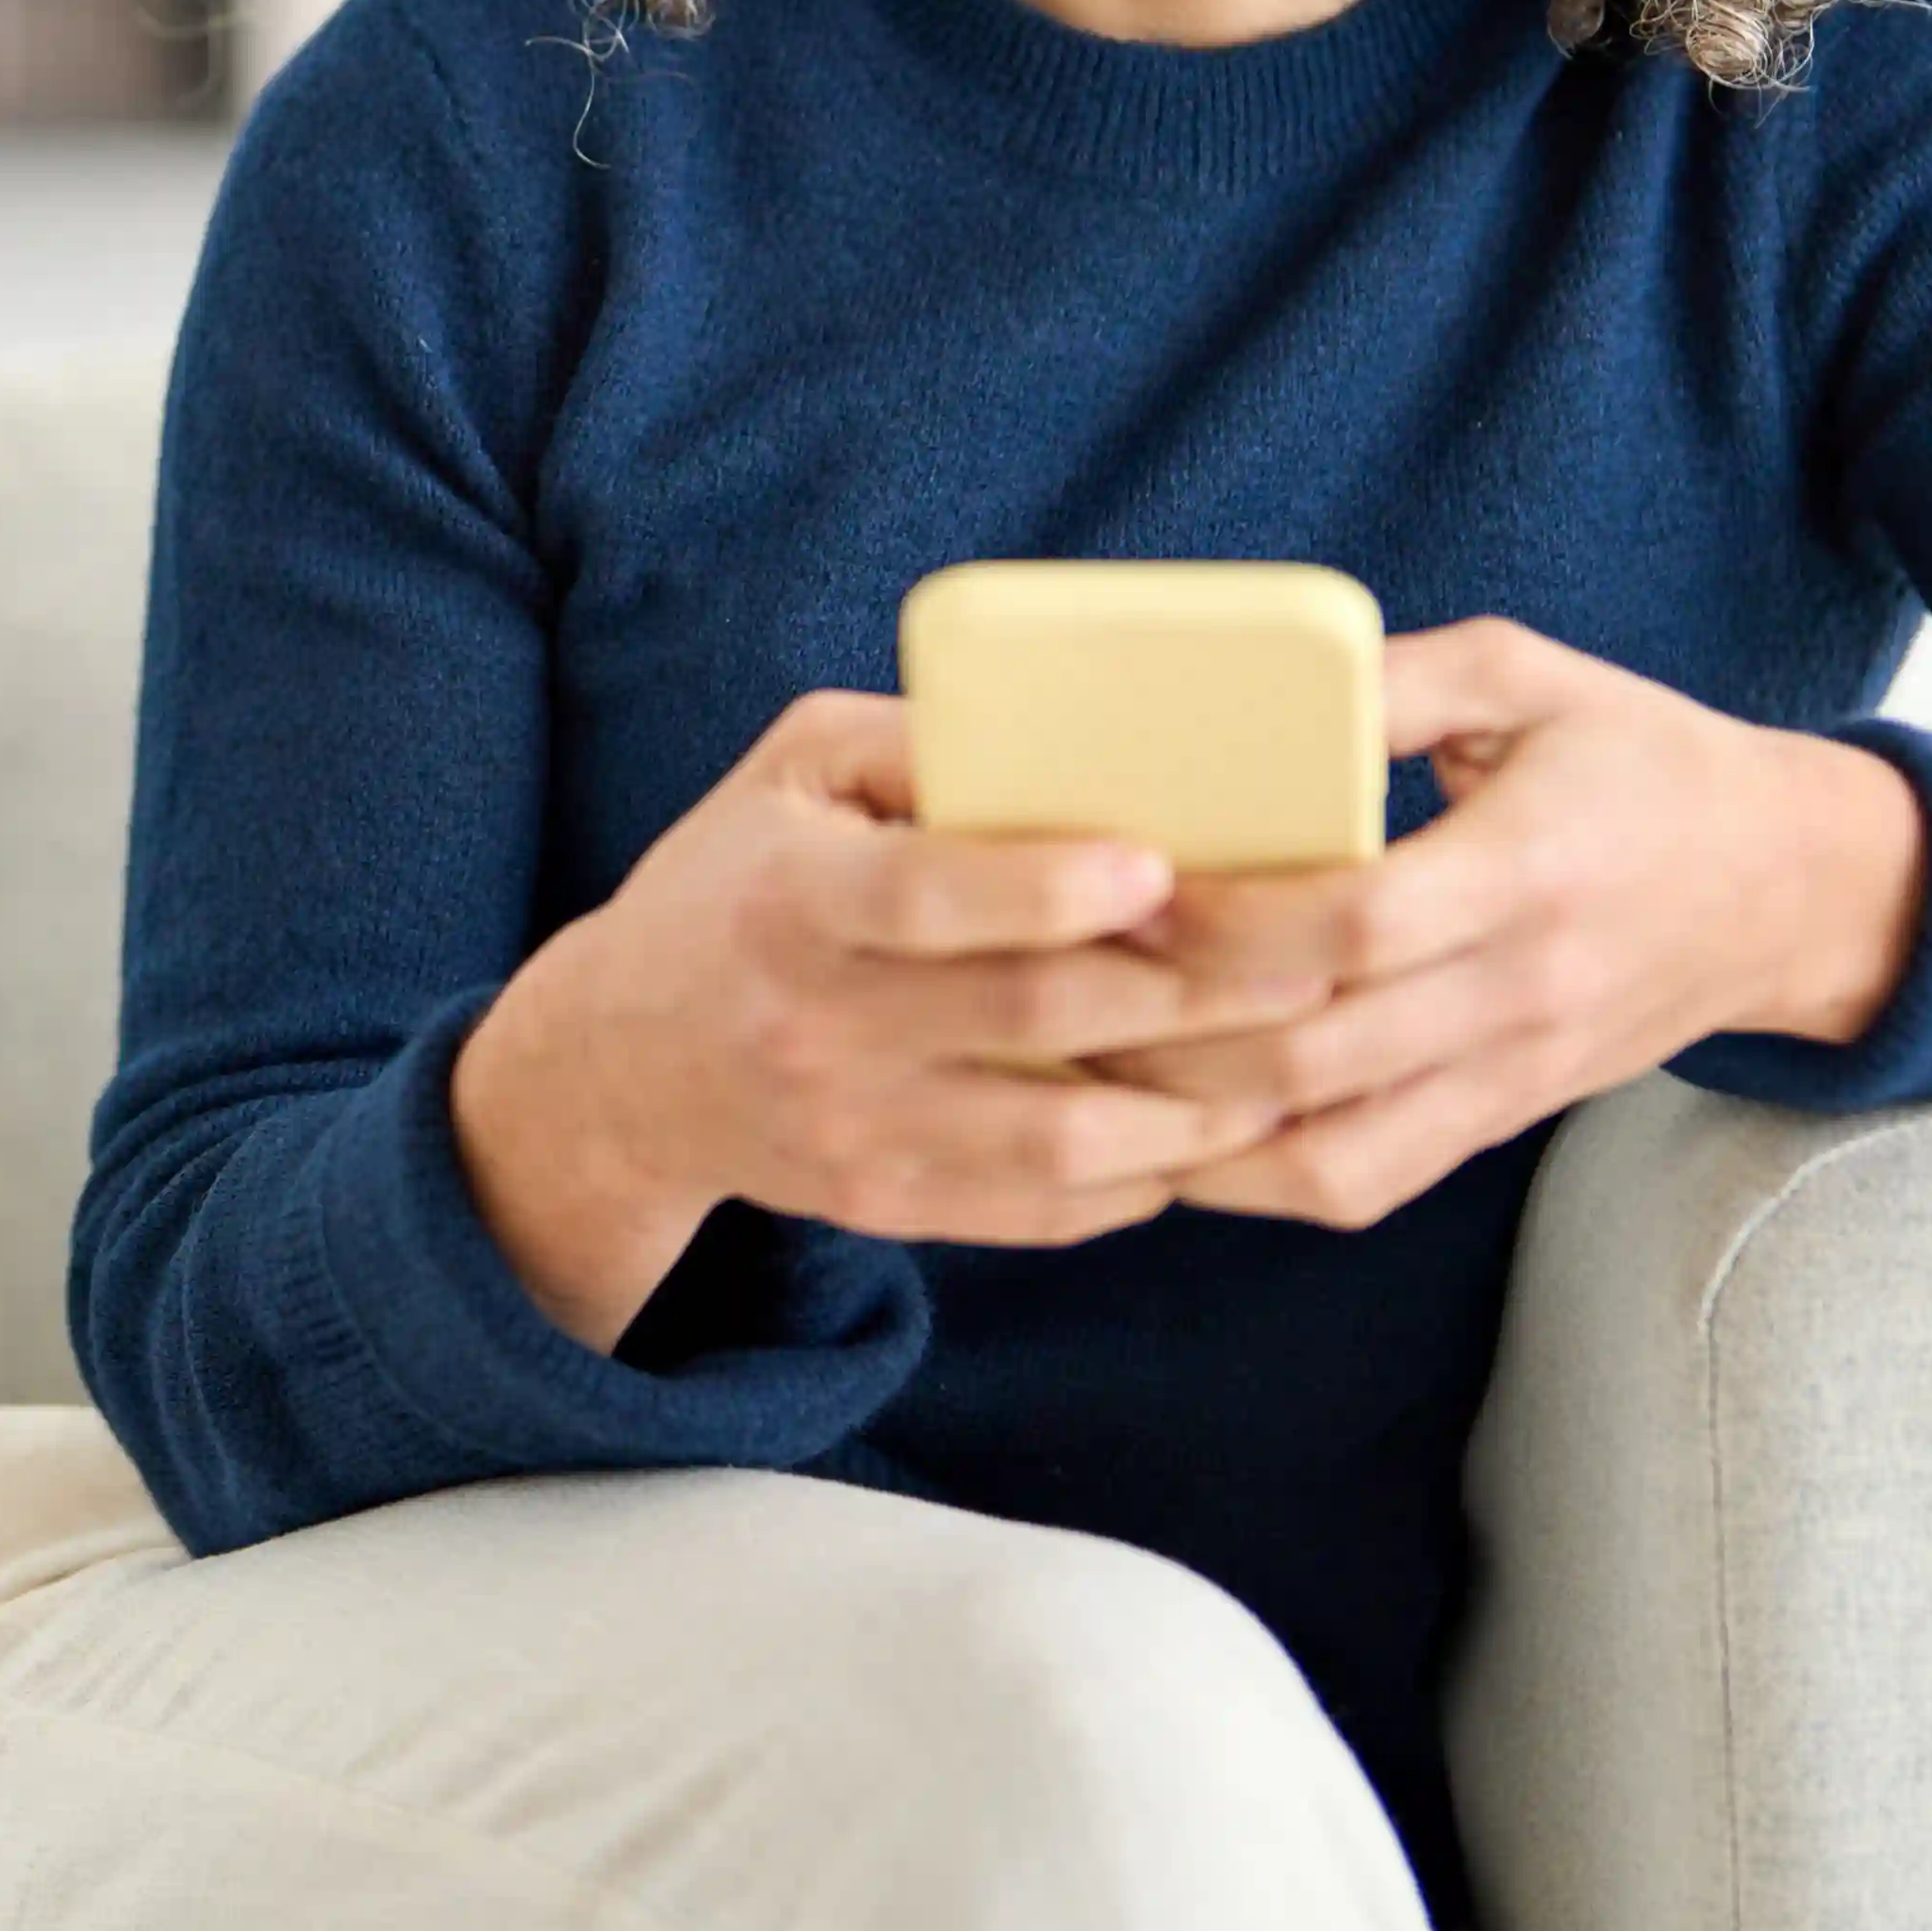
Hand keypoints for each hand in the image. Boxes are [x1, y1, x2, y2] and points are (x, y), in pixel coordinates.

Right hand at [450, 689, 1329, 1349]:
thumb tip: (1083, 720)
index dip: (1049, 887)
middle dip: (1190, 991)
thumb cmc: (738, 880)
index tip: (1160, 865)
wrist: (619, 1065)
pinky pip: (1047, 1210)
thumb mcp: (792, 768)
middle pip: (1034, 1017)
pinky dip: (1148, 1177)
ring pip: (1064, 1139)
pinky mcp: (888, 1207)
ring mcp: (855, 1130)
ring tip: (1292, 1058)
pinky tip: (1214, 1129)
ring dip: (1197, 1105)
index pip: (928, 897)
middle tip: (1311, 960)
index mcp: (796, 898)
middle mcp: (819, 1024)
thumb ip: (922, 741)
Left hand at [1093, 615, 1927, 1231]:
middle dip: (1167, 1035)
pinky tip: (1165, 1137)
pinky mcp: (1499, 1120)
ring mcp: (1510, 1073)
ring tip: (1079, 1072)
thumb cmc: (1640, 760)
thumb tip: (1260, 684)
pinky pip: (1363, 1181)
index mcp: (1530, 867)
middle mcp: (1520, 990)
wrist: (1784, 890)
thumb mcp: (1531, 676)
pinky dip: (1252, 1179)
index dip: (1229, 924)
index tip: (1129, 889)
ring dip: (1192, 1129)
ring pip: (1329, 1148)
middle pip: (1318, 1053)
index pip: (1359, 926)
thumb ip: (1397, 679)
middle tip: (1056, 985)